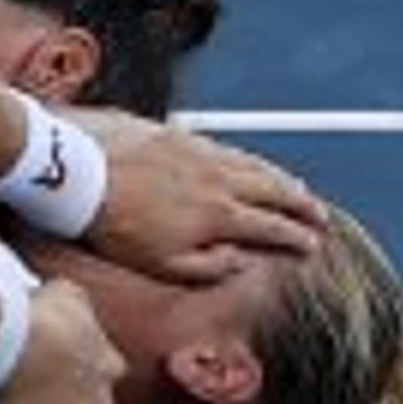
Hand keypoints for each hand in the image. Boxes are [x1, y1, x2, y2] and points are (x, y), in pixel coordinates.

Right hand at [0, 279, 120, 403]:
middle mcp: (101, 398)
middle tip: (55, 400)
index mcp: (109, 362)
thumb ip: (77, 304)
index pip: (110, 372)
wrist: (15, 342)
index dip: (89, 370)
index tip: (71, 367)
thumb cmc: (40, 313)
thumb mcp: (68, 293)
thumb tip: (71, 302)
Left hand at [77, 111, 327, 283]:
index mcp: (219, 215)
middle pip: (275, 191)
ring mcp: (202, 154)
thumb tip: (240, 262)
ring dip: (282, 179)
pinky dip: (251, 159)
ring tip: (298, 188)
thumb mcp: (163, 264)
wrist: (82, 177)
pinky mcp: (181, 136)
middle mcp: (220, 180)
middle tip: (320, 215)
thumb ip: (208, 267)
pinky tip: (252, 164)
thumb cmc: (118, 227)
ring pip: (256, 165)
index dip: (296, 237)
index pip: (271, 226)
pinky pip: (230, 148)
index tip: (313, 244)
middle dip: (303, 204)